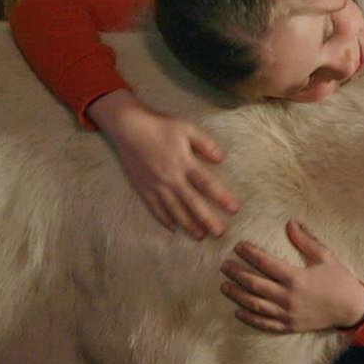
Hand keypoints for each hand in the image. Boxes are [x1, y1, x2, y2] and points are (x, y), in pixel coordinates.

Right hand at [87, 90, 238, 238]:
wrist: (128, 128)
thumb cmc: (160, 126)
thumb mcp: (187, 128)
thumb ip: (205, 144)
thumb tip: (221, 159)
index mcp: (184, 163)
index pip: (207, 184)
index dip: (222, 197)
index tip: (234, 209)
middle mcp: (171, 178)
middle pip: (192, 203)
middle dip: (207, 219)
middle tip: (219, 234)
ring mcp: (156, 185)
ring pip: (174, 210)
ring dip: (188, 224)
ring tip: (200, 237)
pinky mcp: (143, 188)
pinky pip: (155, 208)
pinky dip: (164, 219)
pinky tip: (173, 229)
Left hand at [220, 220, 363, 332]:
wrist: (352, 308)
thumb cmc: (340, 279)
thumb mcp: (325, 256)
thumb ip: (305, 241)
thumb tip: (290, 223)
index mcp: (296, 278)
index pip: (265, 263)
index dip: (249, 254)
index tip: (238, 247)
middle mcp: (288, 297)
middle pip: (254, 284)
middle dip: (237, 274)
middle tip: (224, 266)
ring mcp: (287, 314)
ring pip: (255, 305)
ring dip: (237, 295)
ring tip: (224, 287)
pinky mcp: (290, 326)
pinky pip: (265, 324)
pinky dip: (250, 319)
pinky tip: (238, 312)